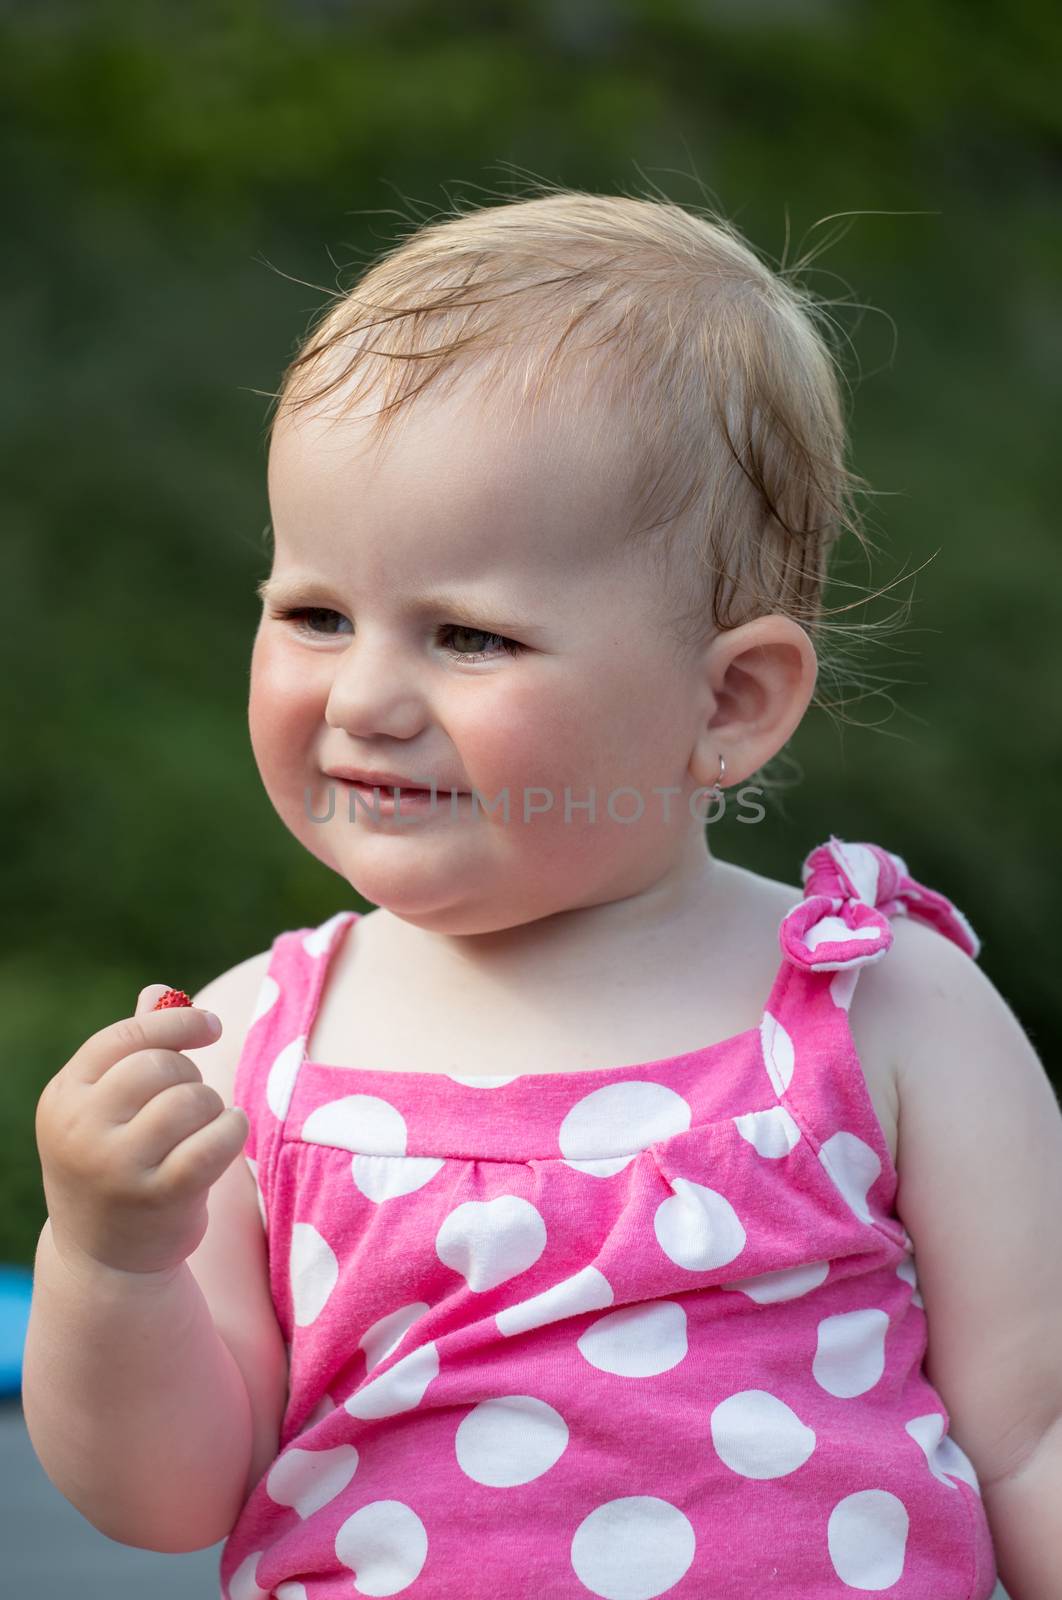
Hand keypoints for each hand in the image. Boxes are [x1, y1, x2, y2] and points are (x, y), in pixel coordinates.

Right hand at [35, 984, 248, 1278]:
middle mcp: (81, 1130)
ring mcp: (116, 1167)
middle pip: (160, 1065)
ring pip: (190, 1100)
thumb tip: (161, 992)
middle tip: (191, 1103)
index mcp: (63, 1097)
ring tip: (202, 1127)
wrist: (106, 1260)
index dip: (176, 1023)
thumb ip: (134, 1049)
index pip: (124, 1037)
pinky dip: (232, 1130)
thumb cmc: (115, 1164)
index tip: (210, 1025)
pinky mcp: (158, 1197)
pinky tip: (229, 1134)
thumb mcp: (107, 1108)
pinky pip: (215, 1140)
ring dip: (212, 1106)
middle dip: (189, 1076)